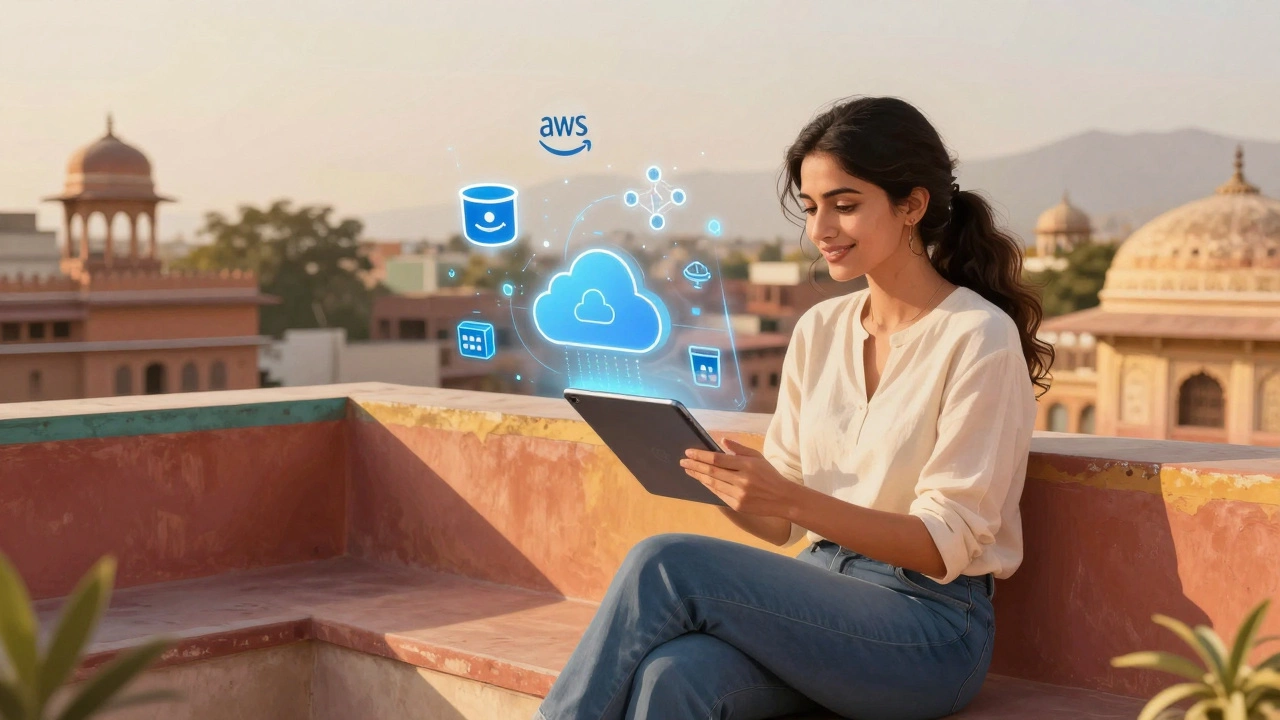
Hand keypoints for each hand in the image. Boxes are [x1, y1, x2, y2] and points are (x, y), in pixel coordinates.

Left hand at [680, 438, 799, 516]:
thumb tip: (722, 440)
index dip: (701, 456)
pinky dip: (709, 487)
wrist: (783, 498)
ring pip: (713, 484)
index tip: (688, 452)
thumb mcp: (757, 457)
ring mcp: (739, 495)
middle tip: (682, 462)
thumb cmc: (769, 475)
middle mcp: (742, 480)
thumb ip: (739, 449)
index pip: (718, 459)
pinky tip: (702, 481)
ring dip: (698, 477)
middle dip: (694, 466)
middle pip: (712, 471)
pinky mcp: (737, 505)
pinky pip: (718, 494)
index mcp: (747, 465)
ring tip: (688, 471)